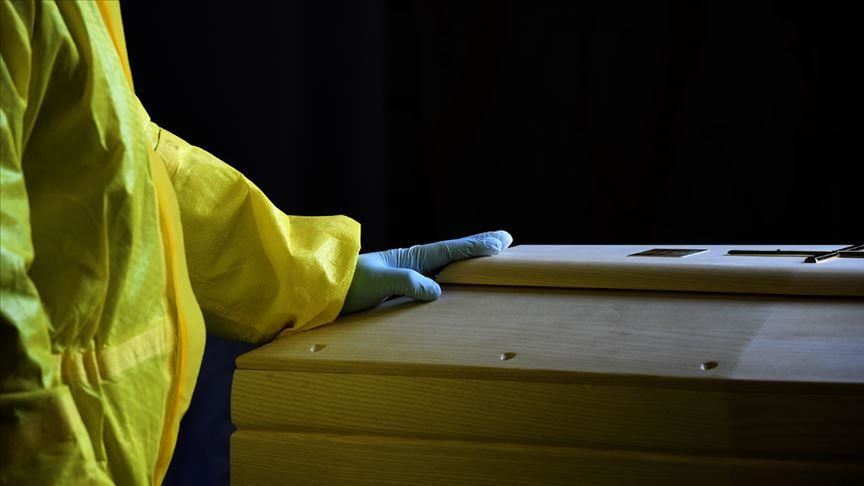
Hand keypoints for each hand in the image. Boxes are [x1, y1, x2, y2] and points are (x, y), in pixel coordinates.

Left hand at [340, 230, 512, 314]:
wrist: (323, 291)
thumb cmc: (349, 283)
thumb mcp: (381, 281)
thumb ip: (409, 283)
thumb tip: (437, 291)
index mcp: (412, 258)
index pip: (451, 250)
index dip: (477, 246)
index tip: (501, 242)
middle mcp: (414, 266)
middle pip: (454, 255)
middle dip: (479, 248)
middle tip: (506, 241)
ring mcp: (409, 279)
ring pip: (447, 269)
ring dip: (469, 265)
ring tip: (491, 261)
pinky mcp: (402, 294)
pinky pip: (435, 287)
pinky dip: (452, 284)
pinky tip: (460, 289)